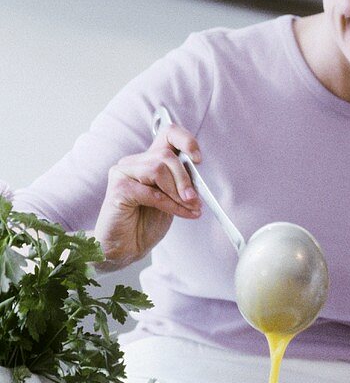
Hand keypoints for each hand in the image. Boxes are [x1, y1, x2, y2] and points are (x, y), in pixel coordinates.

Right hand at [94, 122, 202, 267]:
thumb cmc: (146, 223)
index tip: (198, 159)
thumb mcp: (171, 198)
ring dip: (178, 192)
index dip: (186, 140)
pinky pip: (151, 192)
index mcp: (148, 160)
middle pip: (166, 156)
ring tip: (189, 208)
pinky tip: (180, 214)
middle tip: (196, 200)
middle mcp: (134, 162)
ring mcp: (123, 173)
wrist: (126, 248)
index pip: (167, 134)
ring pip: (158, 169)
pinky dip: (170, 204)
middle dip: (185, 179)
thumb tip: (197, 172)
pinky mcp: (118, 189)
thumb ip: (180, 182)